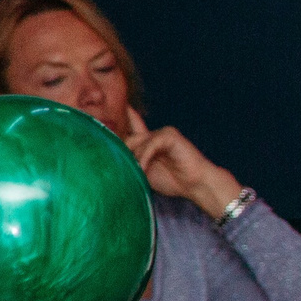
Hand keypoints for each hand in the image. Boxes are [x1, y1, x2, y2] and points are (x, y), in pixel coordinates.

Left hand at [124, 109, 241, 216]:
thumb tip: (113, 159)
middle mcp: (155, 135)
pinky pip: (149, 145)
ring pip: (137, 141)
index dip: (119, 122)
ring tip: (137, 172)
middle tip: (118, 165)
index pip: (131, 127)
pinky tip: (144, 169)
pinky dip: (144, 158)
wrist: (195, 184)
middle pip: (127, 138)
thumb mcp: (145, 172)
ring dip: (134, 158)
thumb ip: (132, 162)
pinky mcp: (170, 136)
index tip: (105, 116)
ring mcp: (163, 133)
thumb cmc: (173, 181)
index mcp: (149, 142)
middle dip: (121, 152)